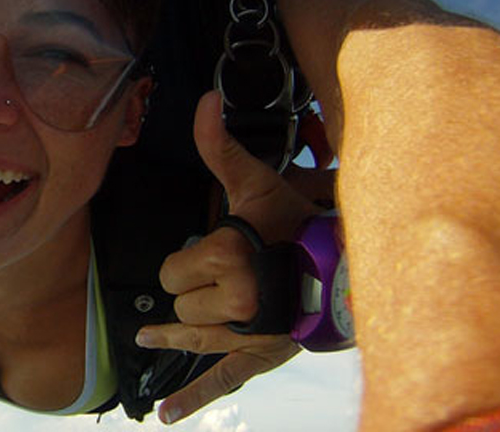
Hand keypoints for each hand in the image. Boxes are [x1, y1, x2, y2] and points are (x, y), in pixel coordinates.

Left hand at [136, 90, 324, 423]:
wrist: (344, 267)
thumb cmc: (297, 224)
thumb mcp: (256, 182)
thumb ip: (220, 147)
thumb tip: (205, 100)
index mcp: (226, 255)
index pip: (172, 272)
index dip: (183, 264)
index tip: (205, 256)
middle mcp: (234, 297)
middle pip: (179, 305)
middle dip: (190, 293)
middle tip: (220, 281)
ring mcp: (245, 333)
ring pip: (191, 336)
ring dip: (182, 328)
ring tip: (155, 330)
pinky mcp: (258, 357)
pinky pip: (221, 379)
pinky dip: (192, 396)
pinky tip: (167, 414)